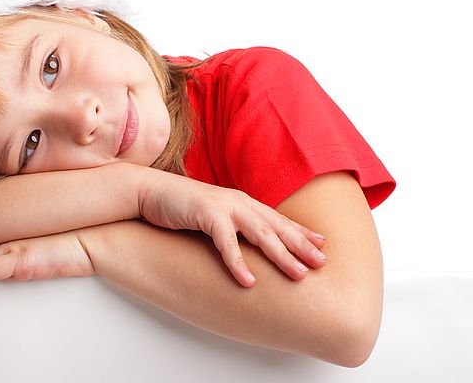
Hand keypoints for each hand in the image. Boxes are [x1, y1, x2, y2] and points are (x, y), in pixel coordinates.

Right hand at [138, 171, 327, 286]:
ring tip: (298, 275)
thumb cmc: (181, 206)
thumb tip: (248, 244)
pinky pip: (226, 243)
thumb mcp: (214, 216)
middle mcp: (238, 202)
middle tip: (322, 263)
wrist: (150, 191)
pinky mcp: (206, 214)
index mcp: (242, 203)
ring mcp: (224, 206)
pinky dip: (238, 263)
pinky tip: (249, 281)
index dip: (300, 232)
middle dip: (301, 245)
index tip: (322, 245)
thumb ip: (232, 226)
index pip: (277, 219)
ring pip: (260, 233)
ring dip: (281, 254)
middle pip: (276, 226)